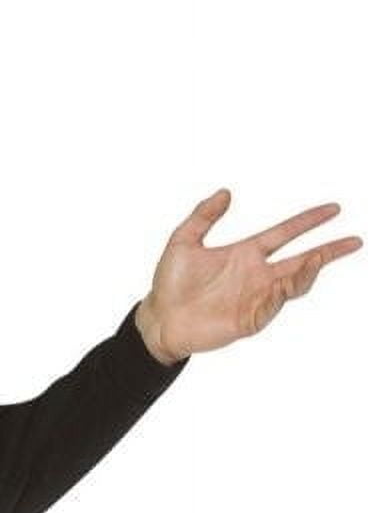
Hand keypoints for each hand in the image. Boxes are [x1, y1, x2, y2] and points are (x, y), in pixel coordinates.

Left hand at [135, 189, 363, 365]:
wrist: (159, 319)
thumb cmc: (170, 284)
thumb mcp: (184, 240)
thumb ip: (203, 215)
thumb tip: (225, 192)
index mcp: (246, 253)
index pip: (286, 233)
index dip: (309, 222)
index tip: (333, 210)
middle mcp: (257, 275)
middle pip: (302, 260)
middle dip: (328, 251)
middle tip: (354, 241)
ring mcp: (255, 298)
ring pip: (292, 284)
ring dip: (308, 272)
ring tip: (318, 259)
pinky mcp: (248, 320)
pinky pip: (271, 307)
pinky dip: (281, 295)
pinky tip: (285, 284)